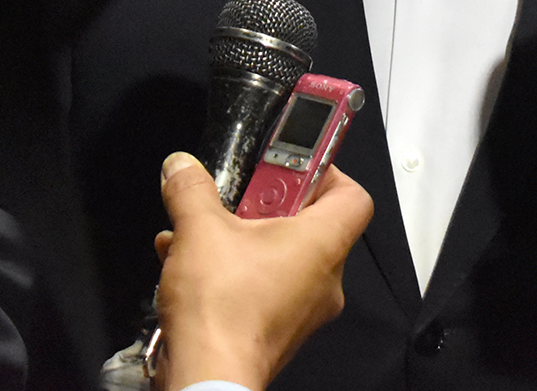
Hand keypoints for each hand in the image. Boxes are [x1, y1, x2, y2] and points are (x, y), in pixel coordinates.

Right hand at [151, 153, 372, 390]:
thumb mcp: (199, 229)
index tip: (290, 168)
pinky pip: (262, 288)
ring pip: (279, 258)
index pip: (354, 197)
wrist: (208, 378)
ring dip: (240, 239)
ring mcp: (302, 310)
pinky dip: (231, 272)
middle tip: (237, 198)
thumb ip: (191, 189)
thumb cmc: (221, 307)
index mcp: (322, 244)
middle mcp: (323, 279)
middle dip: (267, 207)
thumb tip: (181, 167)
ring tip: (199, 232)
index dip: (327, 175)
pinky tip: (186, 265)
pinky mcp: (277, 331)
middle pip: (310, 226)